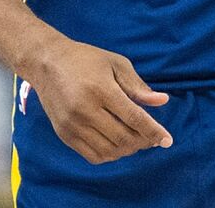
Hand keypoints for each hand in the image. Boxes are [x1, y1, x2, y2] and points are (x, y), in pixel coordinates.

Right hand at [24, 37, 172, 164]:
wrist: (46, 63)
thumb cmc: (85, 60)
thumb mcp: (115, 64)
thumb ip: (138, 86)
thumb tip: (162, 101)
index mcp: (101, 89)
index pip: (134, 118)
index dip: (154, 131)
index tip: (168, 140)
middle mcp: (85, 109)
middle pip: (123, 137)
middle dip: (144, 141)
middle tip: (153, 138)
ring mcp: (72, 124)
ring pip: (109, 151)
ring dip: (128, 150)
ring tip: (136, 140)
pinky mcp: (64, 134)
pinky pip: (93, 155)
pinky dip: (110, 155)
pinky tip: (117, 144)